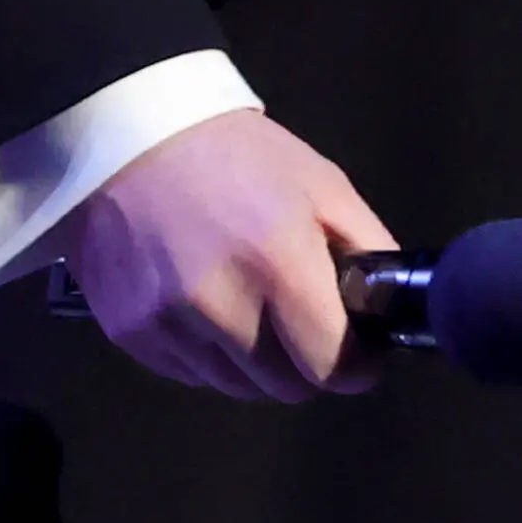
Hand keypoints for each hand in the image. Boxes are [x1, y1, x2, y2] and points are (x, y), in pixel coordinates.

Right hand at [61, 108, 392, 403]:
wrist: (130, 134)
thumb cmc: (238, 156)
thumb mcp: (321, 182)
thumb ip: (367, 247)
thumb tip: (391, 313)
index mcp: (278, 260)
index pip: (330, 365)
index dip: (354, 366)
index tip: (356, 353)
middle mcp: (220, 302)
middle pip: (284, 387)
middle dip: (303, 363)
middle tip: (299, 321)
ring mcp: (168, 322)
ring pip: (236, 387)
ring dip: (253, 362)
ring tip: (245, 305)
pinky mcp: (130, 334)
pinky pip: (189, 375)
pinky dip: (206, 354)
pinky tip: (201, 305)